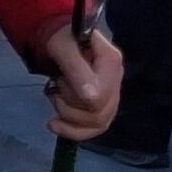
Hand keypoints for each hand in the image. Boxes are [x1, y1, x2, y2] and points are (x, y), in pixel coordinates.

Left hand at [38, 17, 121, 142]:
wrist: (61, 42)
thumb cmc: (61, 40)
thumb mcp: (60, 46)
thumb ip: (75, 67)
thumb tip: (91, 97)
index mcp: (111, 61)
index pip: (100, 95)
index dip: (77, 96)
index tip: (59, 82)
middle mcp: (117, 80)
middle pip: (98, 113)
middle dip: (68, 104)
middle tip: (56, 86)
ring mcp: (113, 96)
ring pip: (96, 123)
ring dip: (67, 115)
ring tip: (55, 96)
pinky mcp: (105, 108)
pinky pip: (94, 130)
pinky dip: (71, 131)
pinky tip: (54, 124)